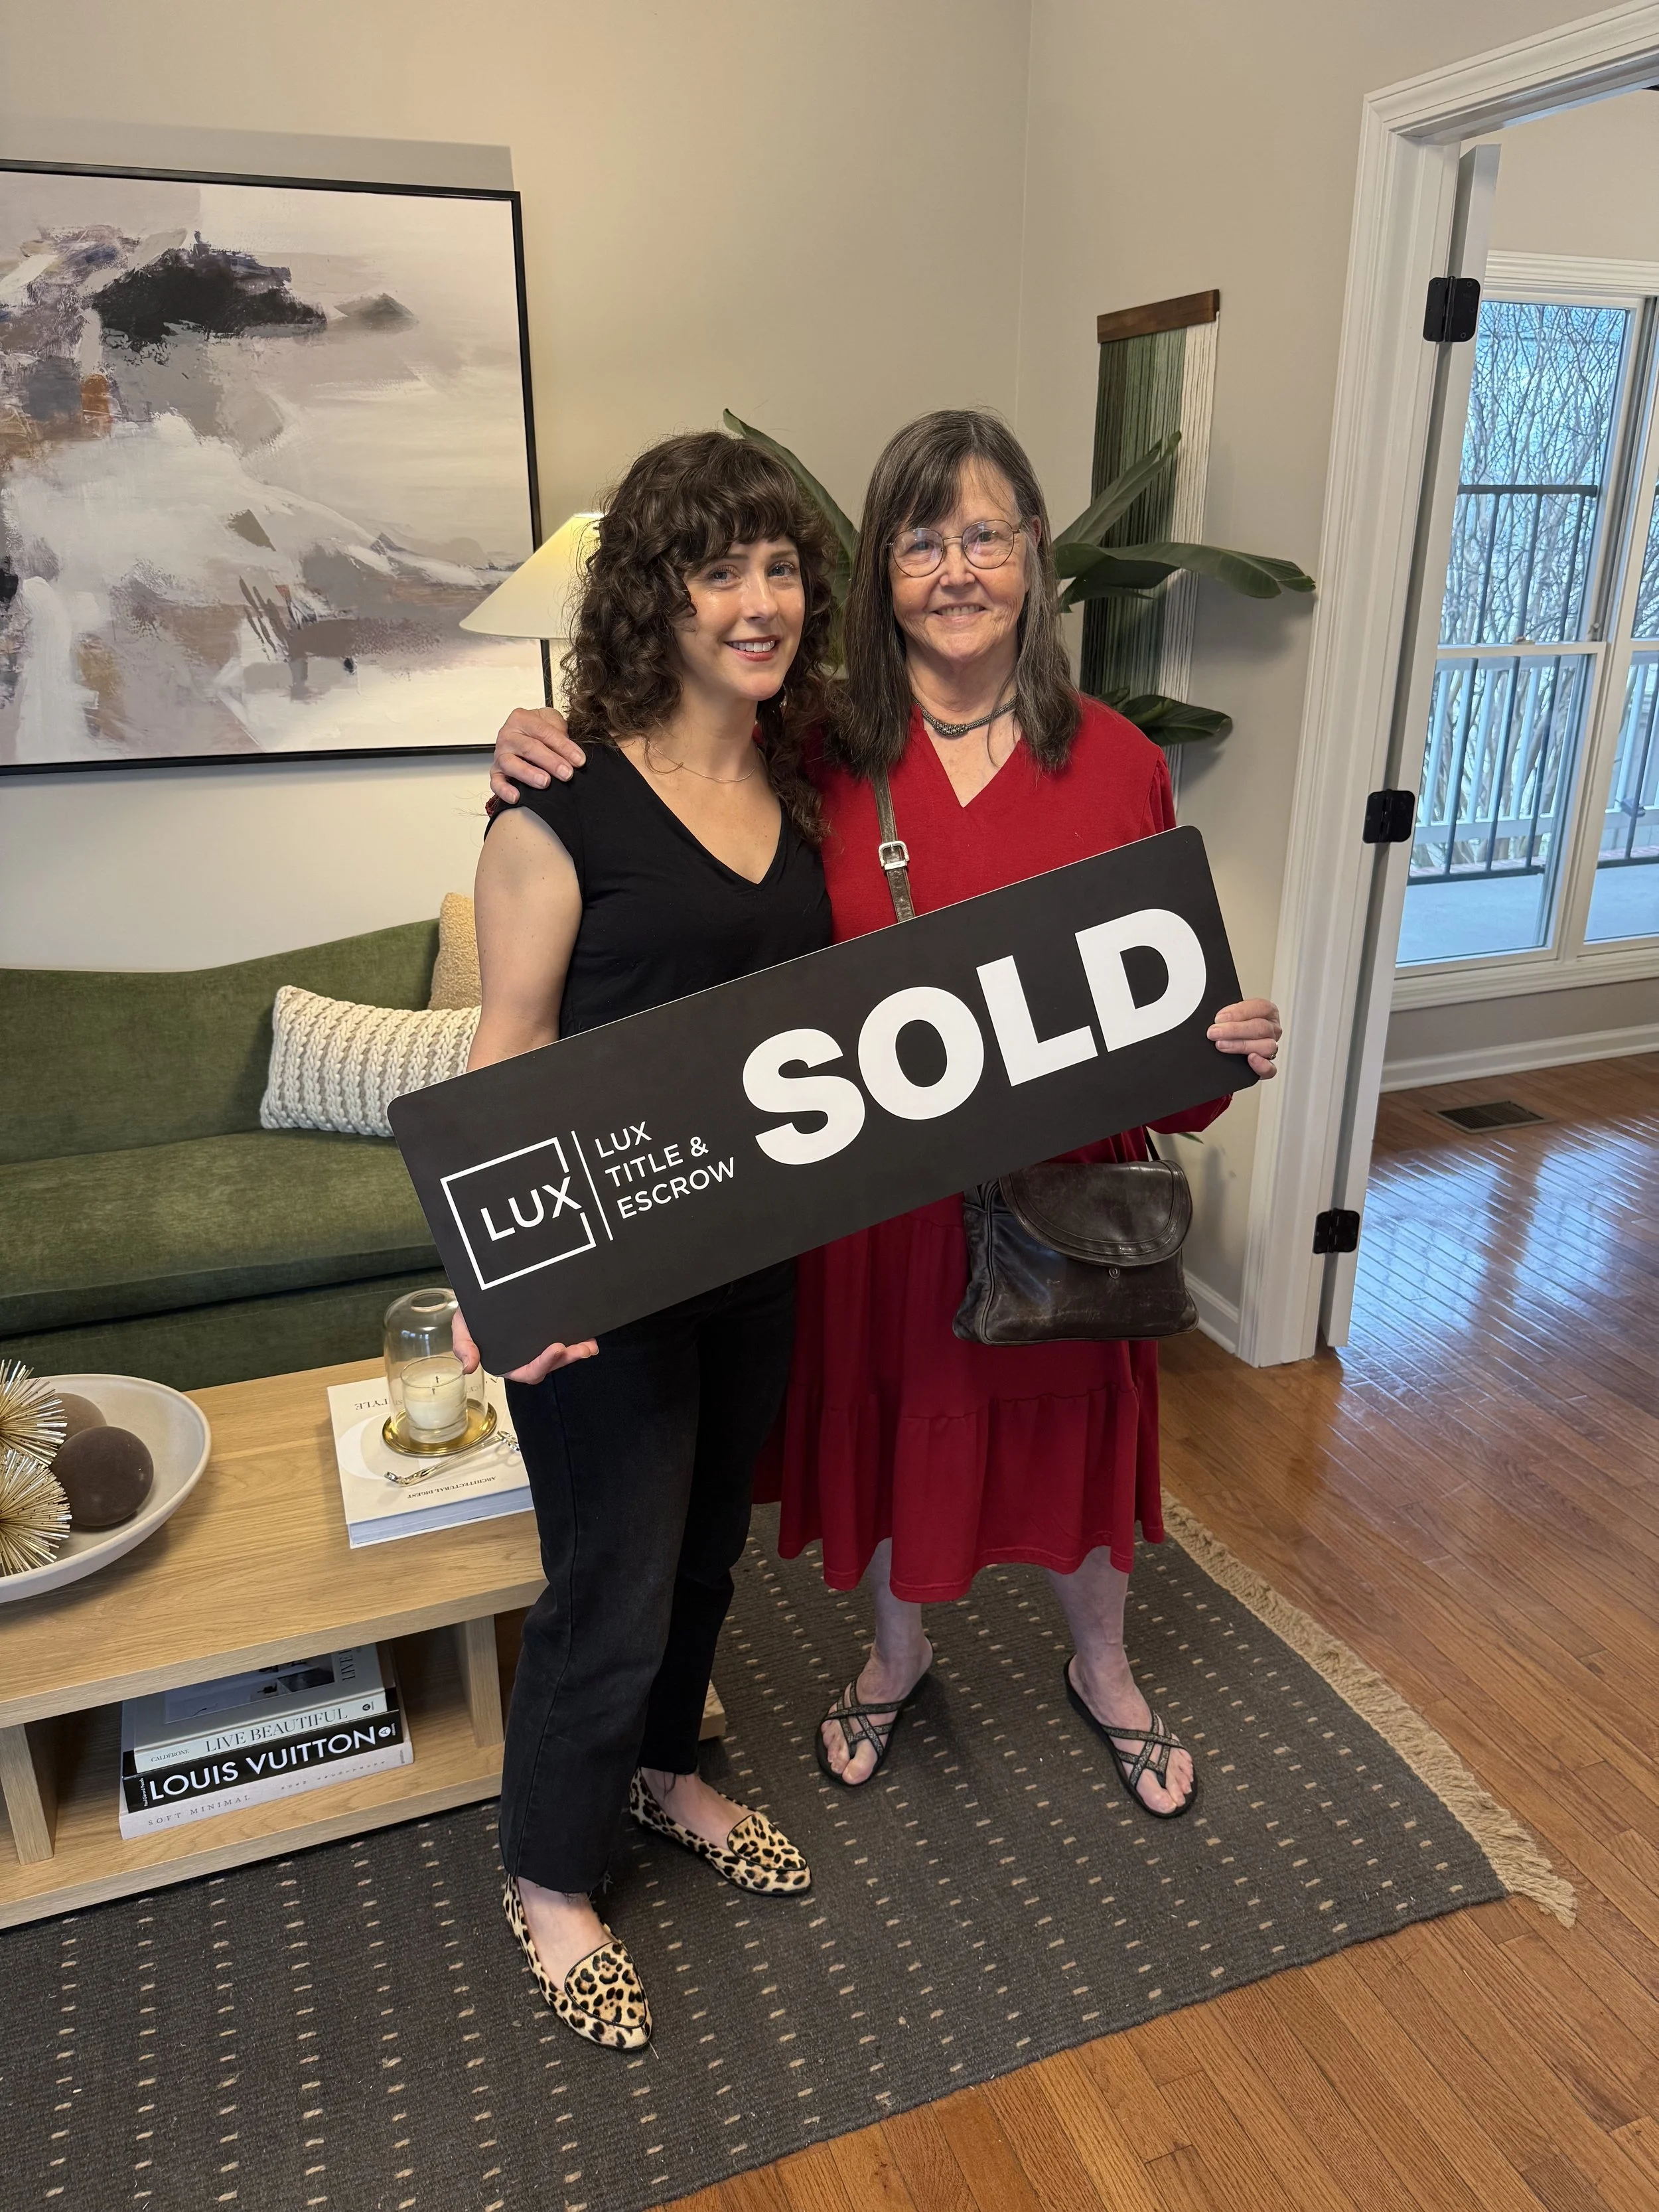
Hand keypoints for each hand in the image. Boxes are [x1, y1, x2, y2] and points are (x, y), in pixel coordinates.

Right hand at [452, 1307, 597, 1384]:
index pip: (528, 1371)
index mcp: (507, 1363)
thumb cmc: (471, 1314)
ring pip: (561, 1355)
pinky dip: (579, 1338)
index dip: (543, 1363)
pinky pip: (566, 1340)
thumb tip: (468, 1367)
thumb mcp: (462, 1328)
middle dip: (567, 1358)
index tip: (556, 1348)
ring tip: (590, 1345)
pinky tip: (590, 1333)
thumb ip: (464, 1346)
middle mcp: (526, 1358)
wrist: (480, 1295)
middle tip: (583, 1348)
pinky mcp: (548, 1332)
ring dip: (577, 1352)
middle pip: (550, 1365)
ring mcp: (538, 1346)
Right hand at [490, 706, 585, 804]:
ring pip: (511, 764)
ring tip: (545, 782)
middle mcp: (508, 735)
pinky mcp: (496, 772)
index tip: (579, 760)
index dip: (563, 747)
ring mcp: (501, 754)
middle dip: (550, 762)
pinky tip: (516, 797)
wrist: (524, 735)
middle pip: (529, 748)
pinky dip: (504, 790)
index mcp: (521, 719)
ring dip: (529, 774)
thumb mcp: (552, 722)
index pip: (544, 732)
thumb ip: (561, 731)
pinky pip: (496, 782)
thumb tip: (574, 754)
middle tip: (566, 773)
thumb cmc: (539, 731)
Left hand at [1208, 998, 1281, 1078]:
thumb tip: (1218, 1019)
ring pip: (1266, 1046)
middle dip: (1234, 1030)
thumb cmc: (1230, 1027)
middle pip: (1260, 1027)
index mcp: (1267, 1012)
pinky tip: (1250, 1059)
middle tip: (1214, 1032)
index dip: (1239, 1012)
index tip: (1220, 1018)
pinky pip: (1270, 1069)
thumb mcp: (1231, 1014)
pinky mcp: (1267, 1067)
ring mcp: (1272, 1048)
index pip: (1260, 1007)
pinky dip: (1261, 1065)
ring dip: (1241, 1045)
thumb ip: (1229, 1015)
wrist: (1227, 1044)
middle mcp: (1272, 1029)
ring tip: (1222, 1045)